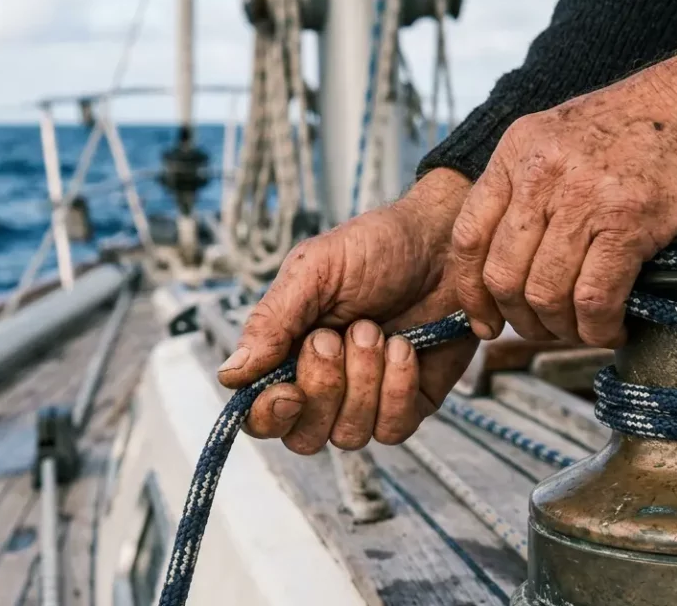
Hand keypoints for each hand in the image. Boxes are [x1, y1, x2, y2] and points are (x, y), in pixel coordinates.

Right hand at [218, 169, 478, 453]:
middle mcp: (324, 386)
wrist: (446, 241)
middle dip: (322, 387)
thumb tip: (231, 375)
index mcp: (288, 354)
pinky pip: (393, 428)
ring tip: (375, 331)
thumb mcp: (314, 272)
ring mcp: (368, 399)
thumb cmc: (376, 248)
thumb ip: (271, 322)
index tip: (288, 392)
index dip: (269, 416)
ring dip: (363, 380)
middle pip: (303, 436)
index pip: (262, 415)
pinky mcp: (410, 404)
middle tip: (336, 336)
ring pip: (349, 434)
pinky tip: (405, 348)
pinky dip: (397, 387)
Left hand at [452, 29, 676, 346]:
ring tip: (584, 329)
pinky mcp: (631, 221)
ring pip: (545, 293)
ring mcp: (584, 196)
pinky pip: (593, 298)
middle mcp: (540, 172)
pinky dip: (599, 327)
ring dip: (562, 328)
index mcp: (517, 150)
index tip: (486, 320)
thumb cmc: (652, 122)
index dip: (470, 292)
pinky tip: (614, 328)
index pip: (467, 236)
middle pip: (502, 275)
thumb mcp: (566, 134)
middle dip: (521, 319)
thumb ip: (531, 185)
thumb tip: (511, 258)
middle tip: (546, 330)